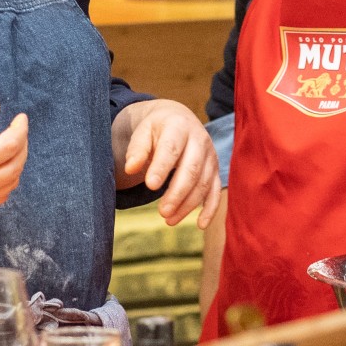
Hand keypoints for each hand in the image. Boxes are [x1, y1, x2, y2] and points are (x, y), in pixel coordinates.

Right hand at [0, 101, 28, 216]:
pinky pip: (3, 195)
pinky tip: (0, 167)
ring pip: (13, 181)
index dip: (20, 129)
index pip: (10, 145)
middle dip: (22, 144)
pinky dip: (8, 179)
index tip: (21, 118)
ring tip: (9, 146)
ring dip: (17, 162)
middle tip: (17, 131)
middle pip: (17, 163)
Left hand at [112, 99, 221, 226]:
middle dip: (177, 193)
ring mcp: (210, 156)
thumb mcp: (143, 132)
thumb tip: (130, 169)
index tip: (150, 186)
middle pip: (192, 169)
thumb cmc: (157, 130)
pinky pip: (215, 191)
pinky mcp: (215, 170)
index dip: (162, 167)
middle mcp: (199, 140)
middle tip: (162, 212)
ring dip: (188, 204)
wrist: (179, 120)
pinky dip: (210, 209)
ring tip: (168, 219)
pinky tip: (200, 225)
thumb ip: (137, 150)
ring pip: (203, 184)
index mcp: (179, 127)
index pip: (171, 149)